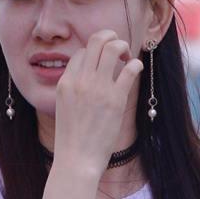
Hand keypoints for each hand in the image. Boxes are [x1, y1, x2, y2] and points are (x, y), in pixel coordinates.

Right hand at [51, 31, 143, 177]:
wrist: (76, 161)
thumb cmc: (72, 140)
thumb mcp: (64, 109)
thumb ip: (74, 90)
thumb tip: (88, 78)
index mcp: (65, 82)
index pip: (81, 52)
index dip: (94, 52)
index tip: (102, 62)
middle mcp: (80, 81)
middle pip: (96, 40)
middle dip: (110, 37)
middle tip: (118, 49)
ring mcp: (98, 88)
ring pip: (113, 48)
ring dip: (123, 47)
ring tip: (127, 57)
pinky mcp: (115, 99)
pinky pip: (130, 69)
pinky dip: (135, 64)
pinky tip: (135, 70)